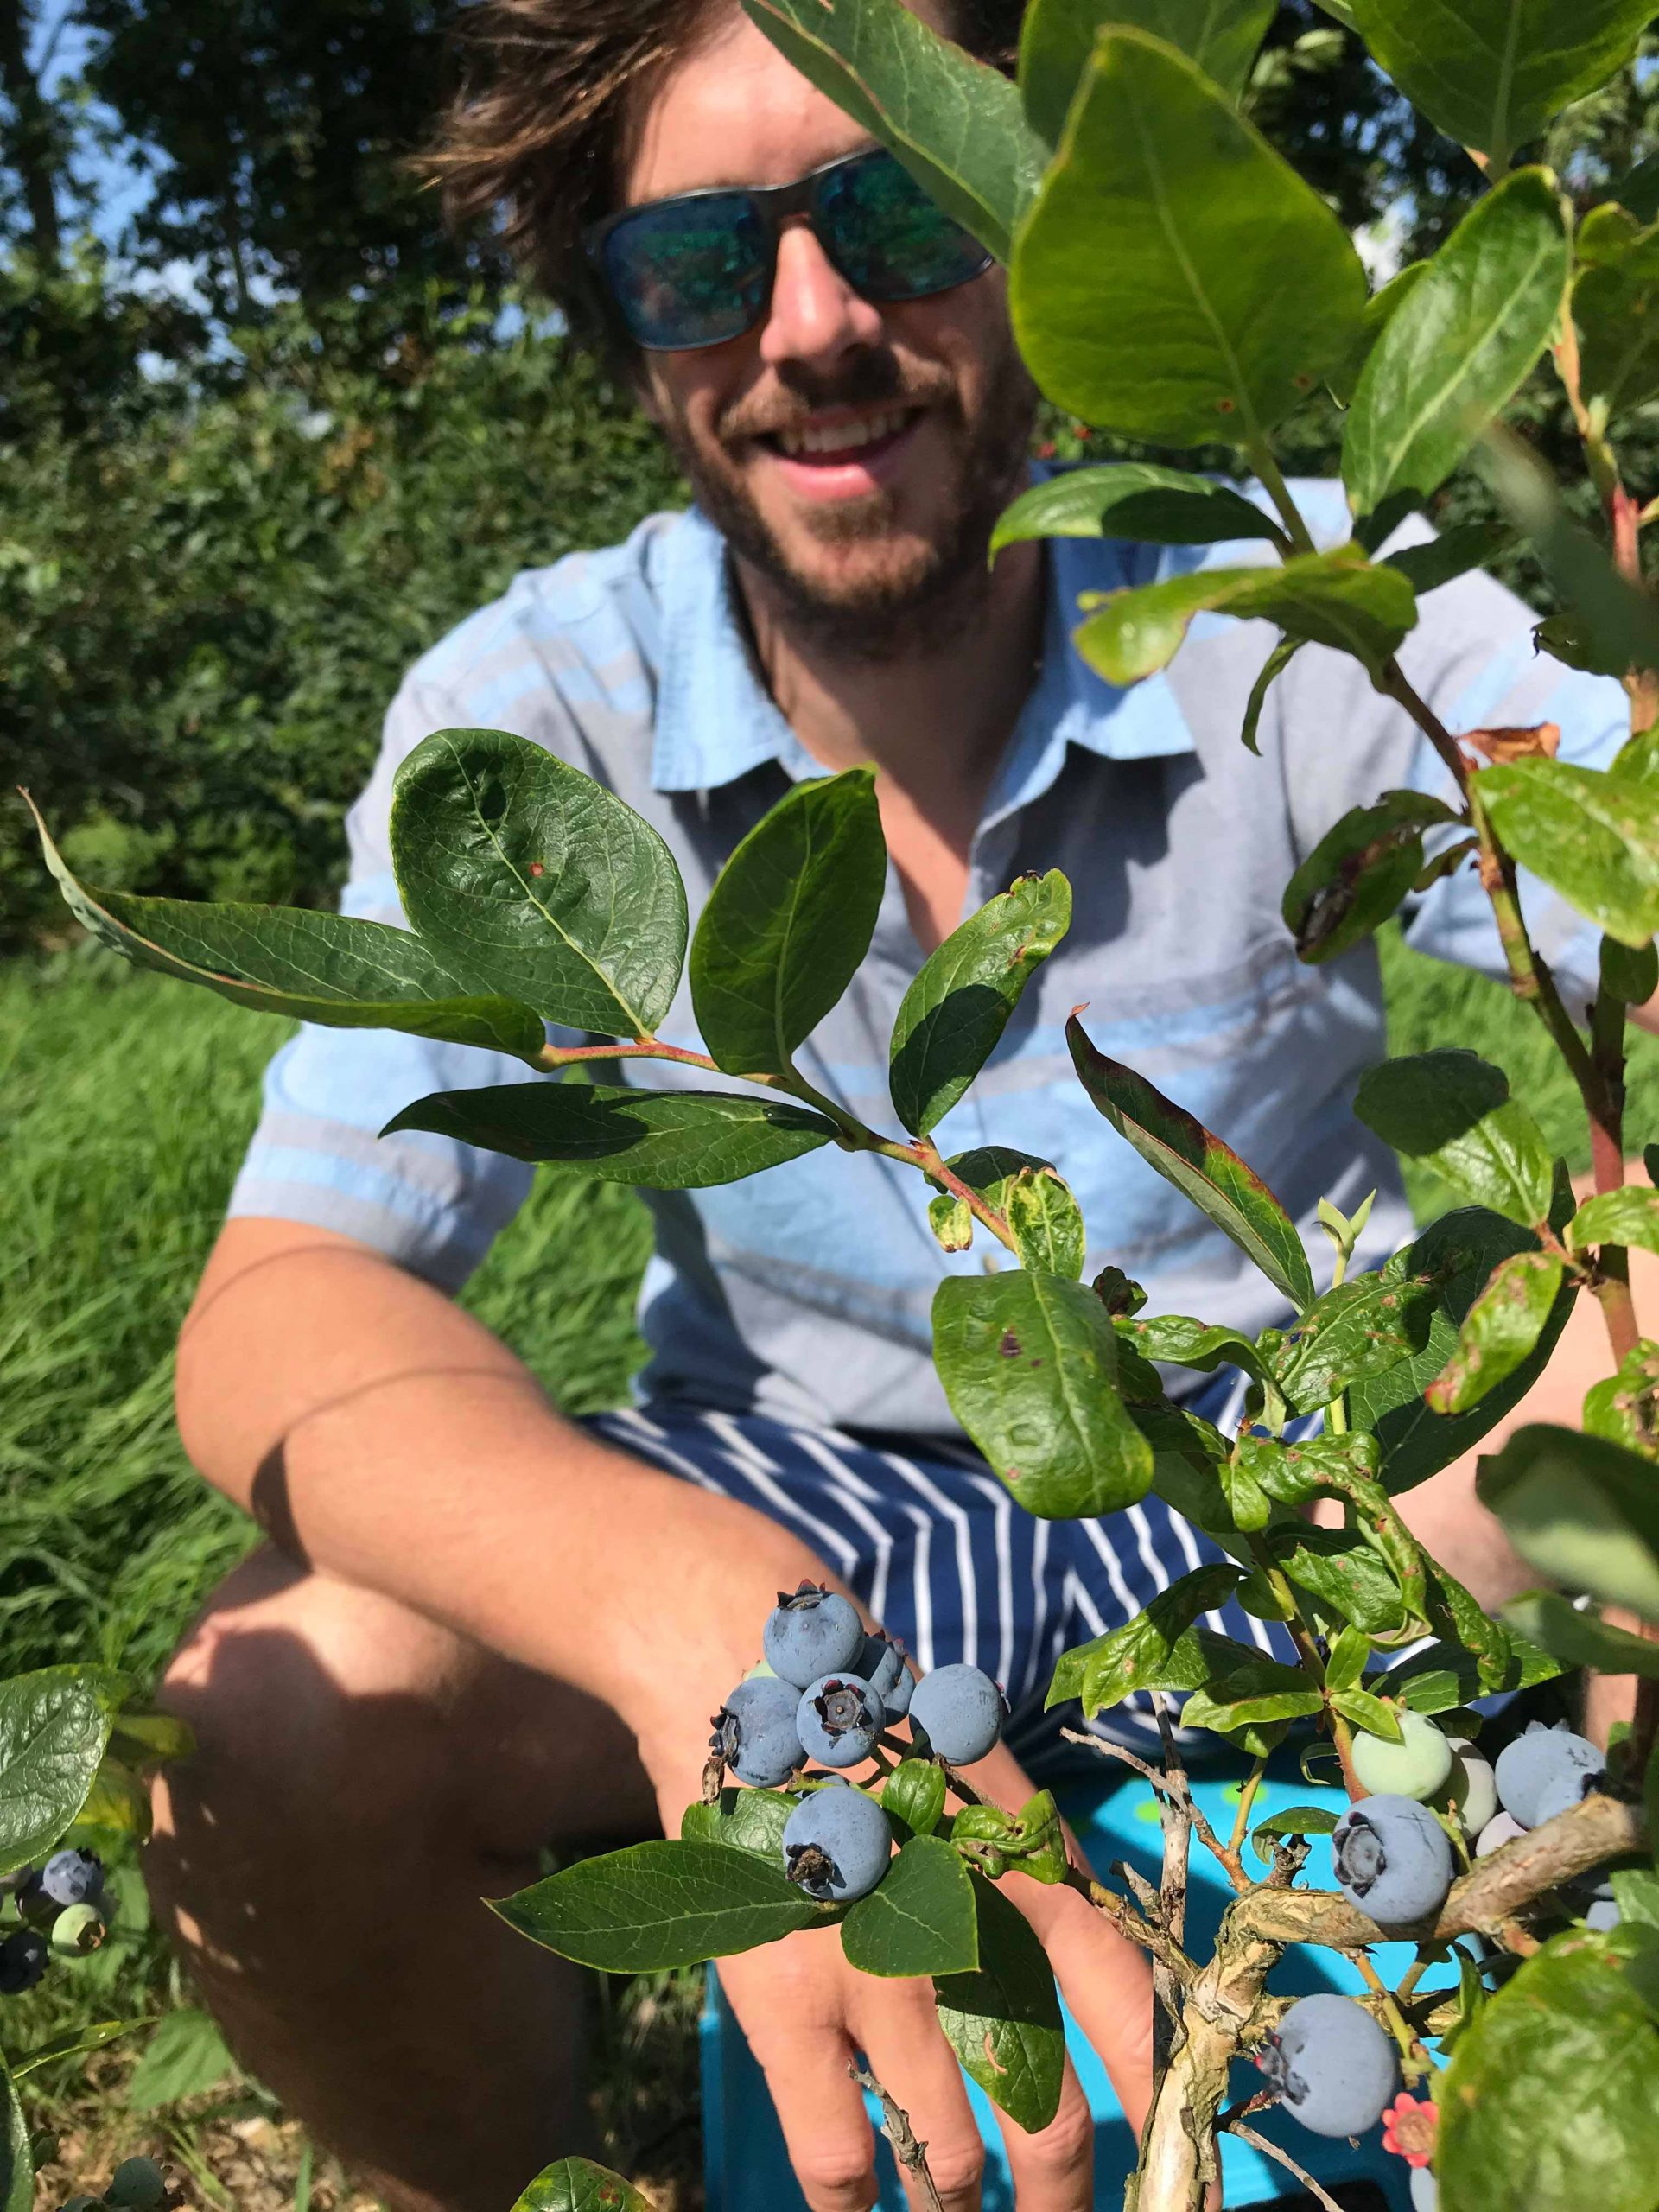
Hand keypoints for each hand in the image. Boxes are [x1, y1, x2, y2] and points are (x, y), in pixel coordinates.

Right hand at [712, 1734, 1155, 2211]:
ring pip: (948, 2153)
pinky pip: (838, 2156)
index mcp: (1032, 1874)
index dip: (1156, 2100)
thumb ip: (1044, 1886)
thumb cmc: (884, 1736)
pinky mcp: (791, 2006)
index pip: (1126, 2009)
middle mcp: (968, 1934)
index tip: (1176, 2167)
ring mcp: (875, 1977)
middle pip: (1045, 2111)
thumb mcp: (990, 1791)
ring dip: (963, 2203)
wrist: (755, 1687)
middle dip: (1060, 2192)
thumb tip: (1109, 1997)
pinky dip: (855, 2210)